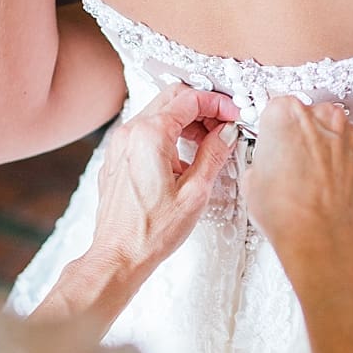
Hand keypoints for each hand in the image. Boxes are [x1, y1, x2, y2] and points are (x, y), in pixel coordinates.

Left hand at [87, 85, 238, 277]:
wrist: (119, 255)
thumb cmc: (151, 232)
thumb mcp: (196, 192)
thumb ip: (213, 154)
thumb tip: (226, 133)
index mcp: (150, 136)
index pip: (190, 99)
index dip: (218, 103)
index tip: (234, 114)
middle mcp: (130, 133)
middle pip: (172, 98)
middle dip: (203, 106)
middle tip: (225, 124)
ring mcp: (120, 144)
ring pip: (159, 112)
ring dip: (187, 120)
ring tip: (210, 143)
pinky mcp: (118, 157)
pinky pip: (146, 131)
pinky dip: (170, 133)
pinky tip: (186, 157)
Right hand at [240, 97, 352, 271]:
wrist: (322, 238)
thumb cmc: (288, 212)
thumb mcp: (253, 179)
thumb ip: (265, 157)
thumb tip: (270, 163)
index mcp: (288, 114)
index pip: (278, 109)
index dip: (275, 130)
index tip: (275, 142)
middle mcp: (324, 118)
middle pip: (311, 118)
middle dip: (303, 138)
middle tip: (293, 166)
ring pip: (337, 136)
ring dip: (327, 152)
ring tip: (313, 182)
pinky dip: (347, 168)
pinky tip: (332, 189)